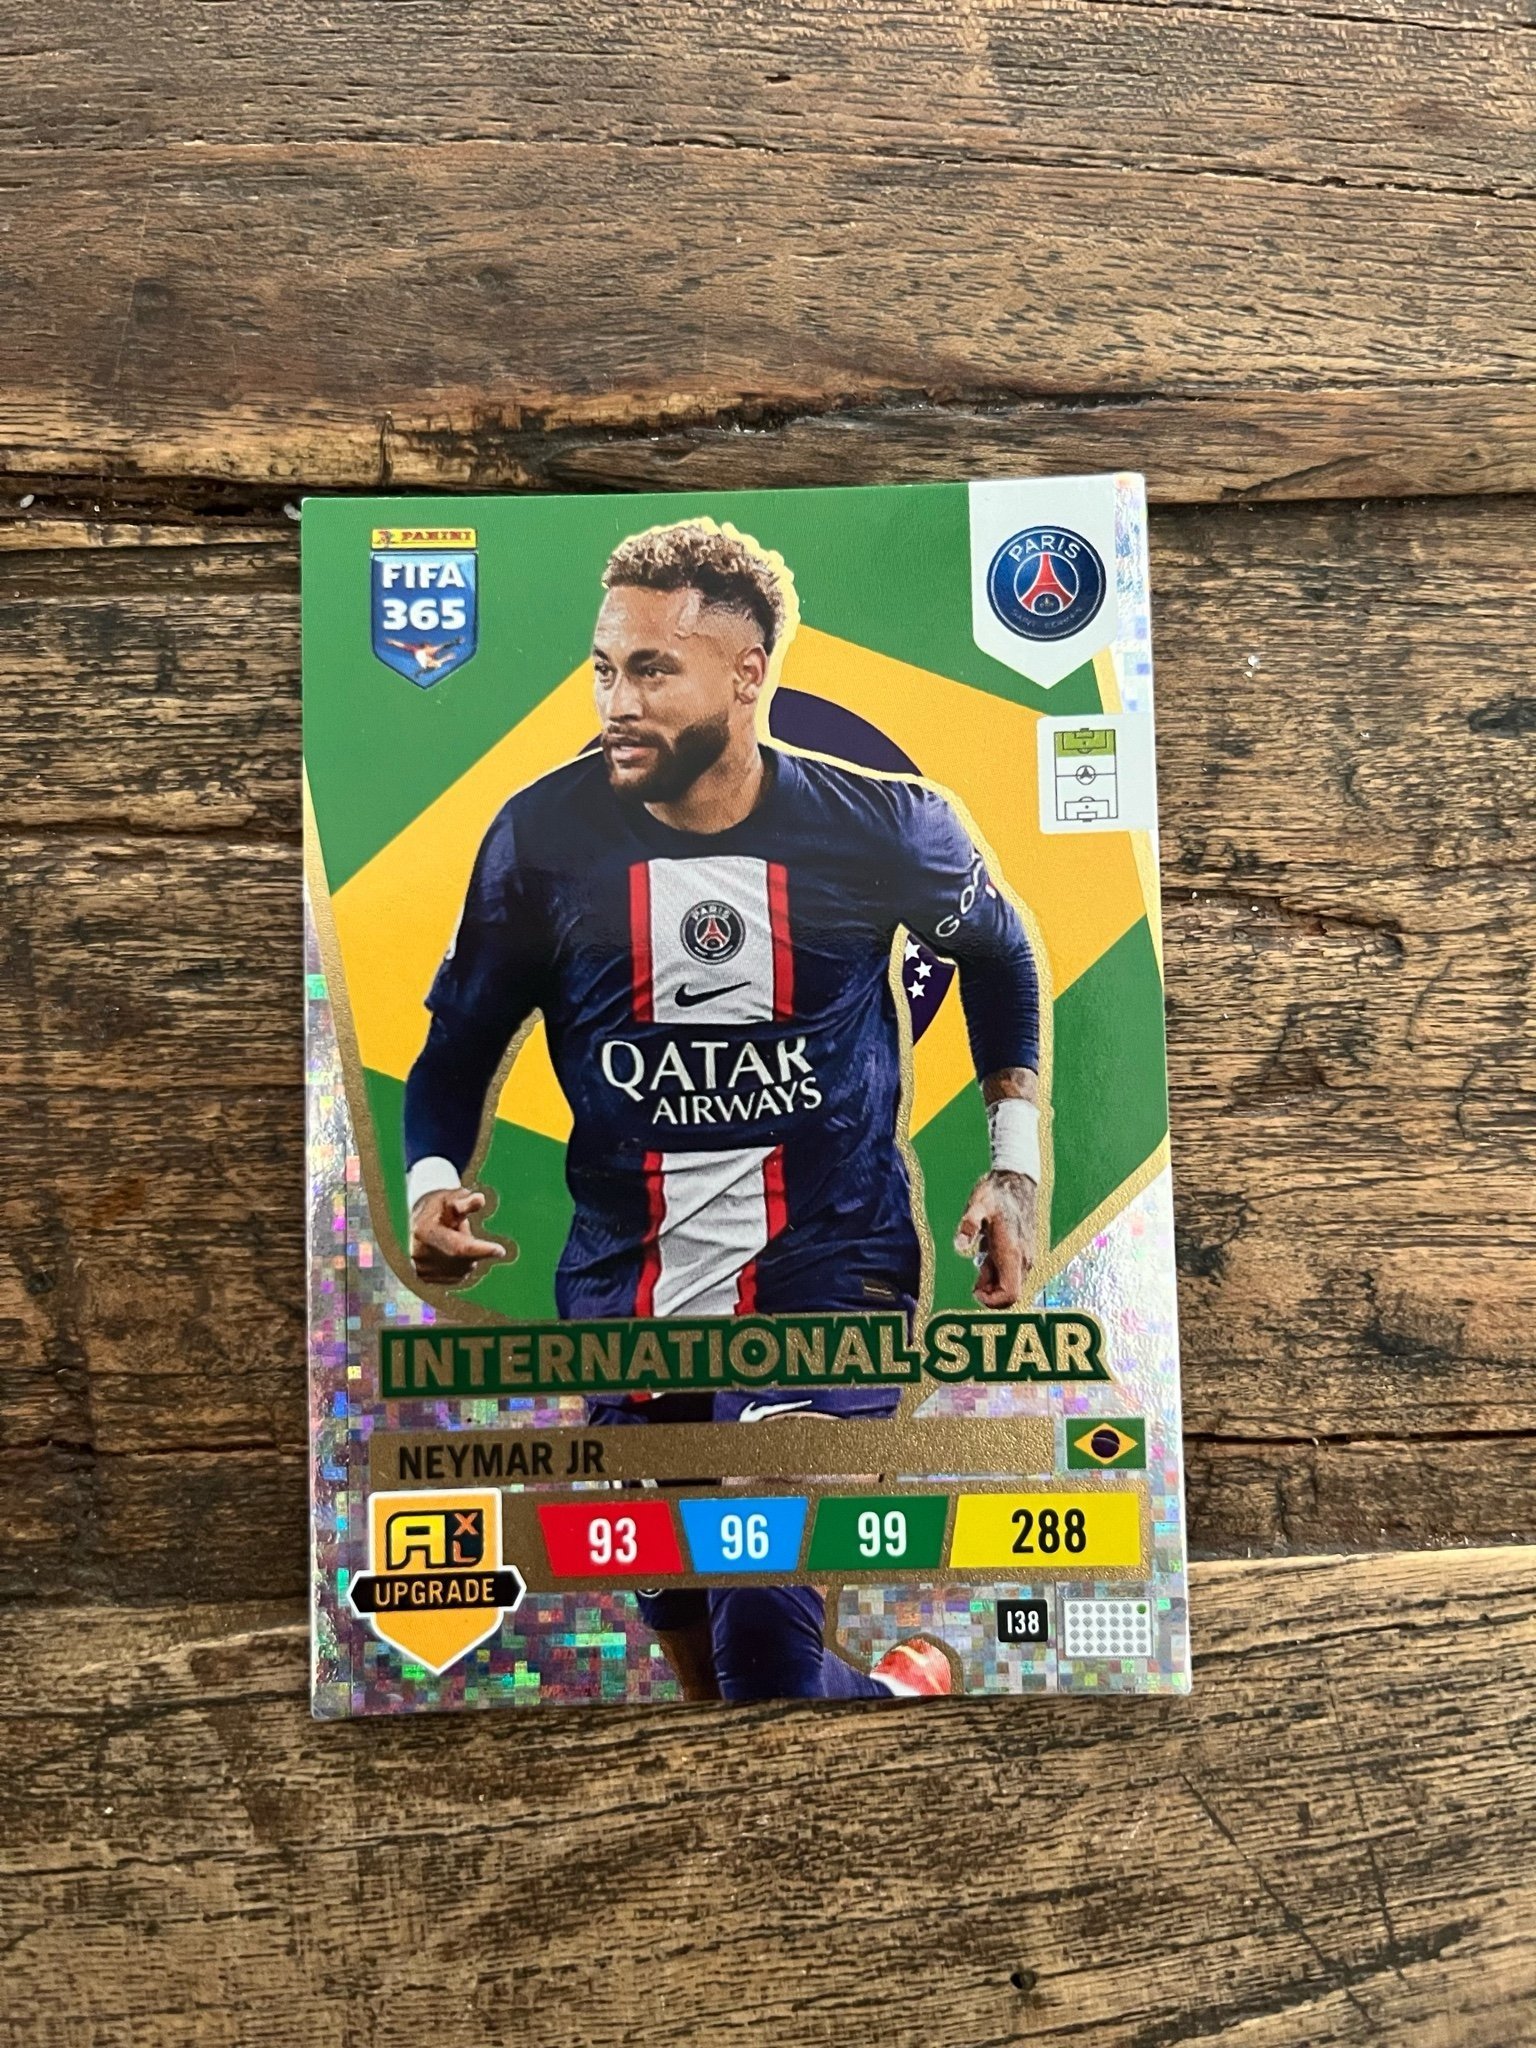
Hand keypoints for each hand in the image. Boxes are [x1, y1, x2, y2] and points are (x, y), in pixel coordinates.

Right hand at [409, 1186, 507, 1285]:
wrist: (419, 1221)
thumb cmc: (441, 1206)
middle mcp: (419, 1253)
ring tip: (458, 1240)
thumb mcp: (452, 1198)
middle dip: (477, 1251)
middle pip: (461, 1260)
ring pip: (462, 1270)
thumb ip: (465, 1202)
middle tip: (484, 1241)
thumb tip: (480, 1199)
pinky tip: (454, 1253)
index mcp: (425, 1231)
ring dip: (469, 1258)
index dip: (481, 1250)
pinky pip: (456, 1276)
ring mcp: (421, 1268)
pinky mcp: (425, 1278)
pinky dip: (462, 1265)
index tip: (501, 1251)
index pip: (458, 1247)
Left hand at [954, 1170, 1036, 1308]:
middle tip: (976, 1264)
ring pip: (1009, 1283)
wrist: (1017, 1181)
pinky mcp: (1024, 1253)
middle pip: (1009, 1293)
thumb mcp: (977, 1205)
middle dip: (989, 1288)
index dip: (991, 1300)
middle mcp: (1024, 1260)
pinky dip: (996, 1269)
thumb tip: (960, 1246)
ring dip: (991, 1277)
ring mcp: (1026, 1257)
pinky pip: (1011, 1273)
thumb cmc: (996, 1194)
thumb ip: (969, 1224)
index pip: (1010, 1295)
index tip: (974, 1288)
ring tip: (982, 1251)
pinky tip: (988, 1247)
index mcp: (1012, 1254)